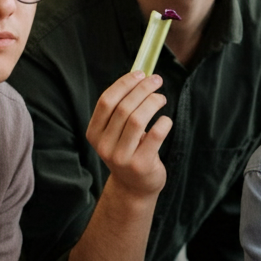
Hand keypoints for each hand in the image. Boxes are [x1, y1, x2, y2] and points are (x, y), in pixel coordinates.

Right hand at [86, 70, 172, 197]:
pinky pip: (154, 136)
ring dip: (153, 103)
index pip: (106, 101)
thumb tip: (140, 76)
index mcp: (94, 133)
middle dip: (143, 89)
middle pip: (124, 108)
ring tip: (161, 98)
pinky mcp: (140, 165)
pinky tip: (166, 120)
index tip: (140, 73)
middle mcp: (104, 145)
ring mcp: (121, 157)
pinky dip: (163, 123)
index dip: (124, 84)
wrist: (134, 187)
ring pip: (137, 119)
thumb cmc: (128, 151)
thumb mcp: (116, 133)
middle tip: (157, 81)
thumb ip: (122, 109)